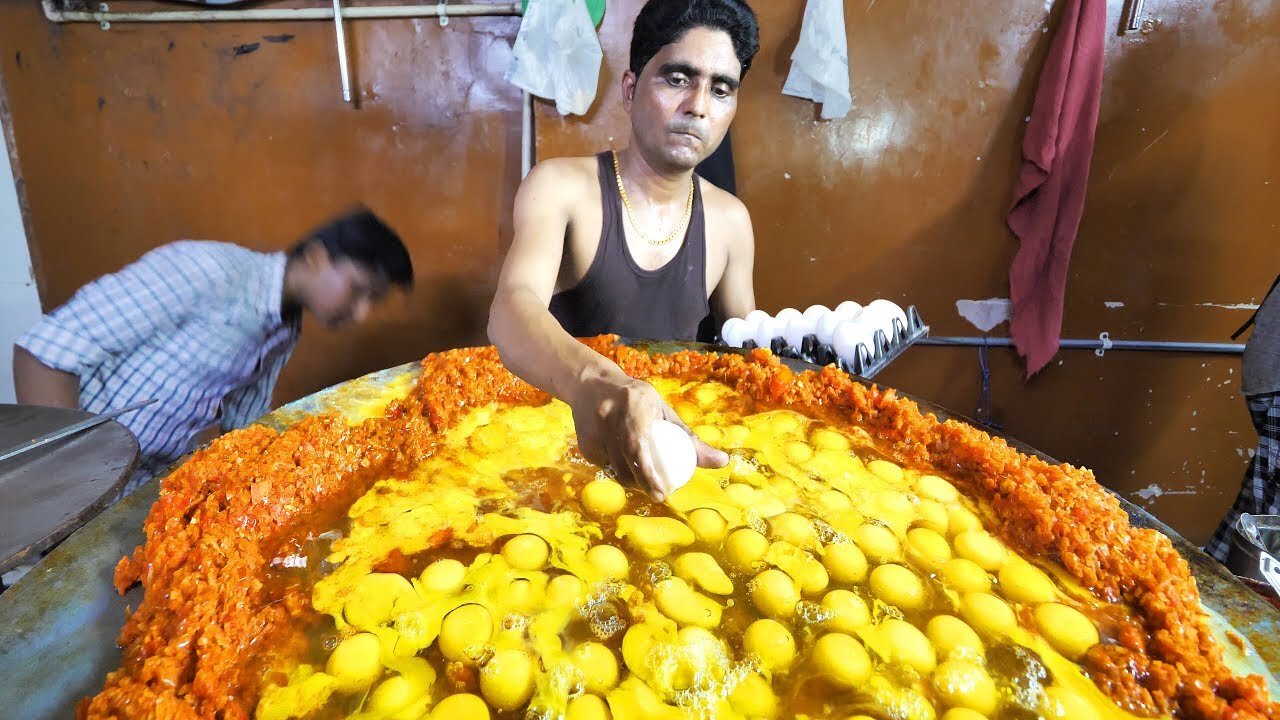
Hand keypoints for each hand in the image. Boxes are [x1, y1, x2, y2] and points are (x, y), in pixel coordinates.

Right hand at [568, 372, 728, 501]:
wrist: (592, 385)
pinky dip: (617, 471)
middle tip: (658, 492)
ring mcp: (594, 434)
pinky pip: (605, 467)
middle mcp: (610, 421)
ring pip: (615, 471)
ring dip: (631, 481)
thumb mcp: (663, 411)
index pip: (639, 449)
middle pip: (627, 466)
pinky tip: (624, 466)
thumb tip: (723, 462)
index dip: (649, 476)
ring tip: (644, 481)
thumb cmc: (637, 398)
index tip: (662, 494)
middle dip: (643, 485)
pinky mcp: (584, 445)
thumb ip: (690, 439)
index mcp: (633, 408)